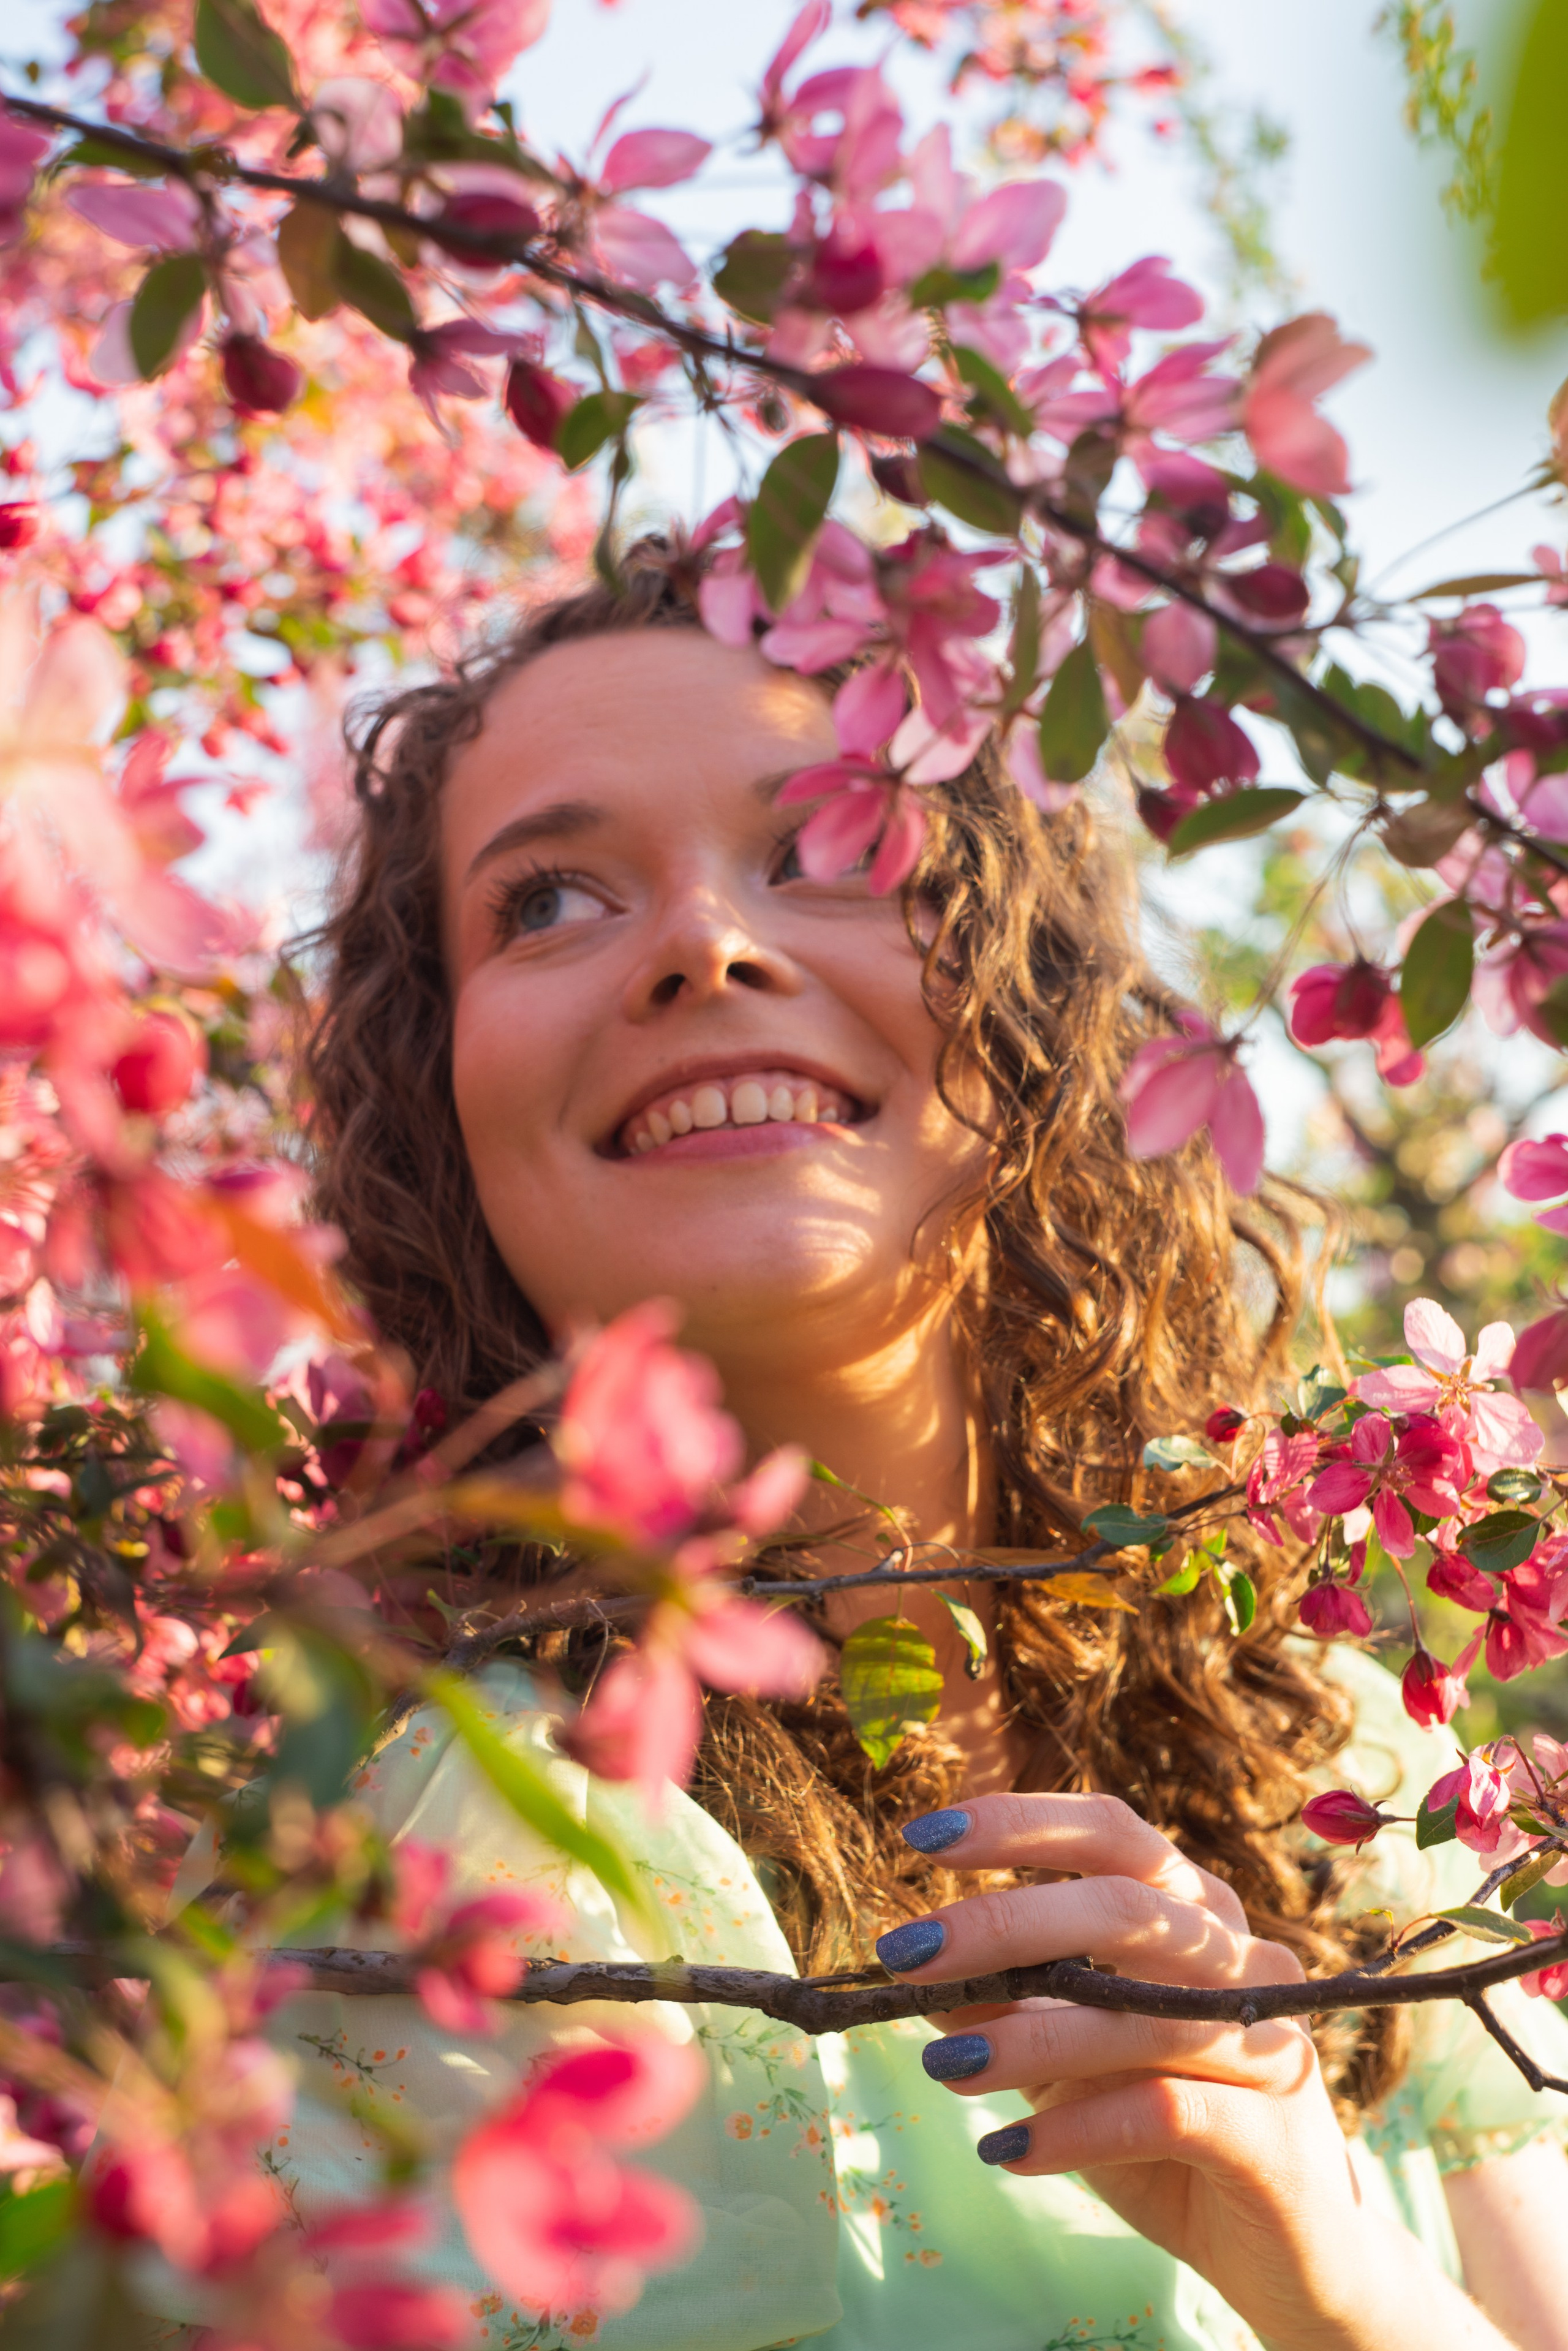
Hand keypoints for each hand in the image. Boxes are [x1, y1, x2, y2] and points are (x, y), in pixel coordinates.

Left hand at [880, 1793, 1508, 2350]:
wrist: (1289, 2257)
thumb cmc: (1168, 2135)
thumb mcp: (1073, 2059)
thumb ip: (1011, 2002)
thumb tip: (912, 1963)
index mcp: (1196, 1915)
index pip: (1112, 1833)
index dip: (1019, 1823)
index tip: (922, 1837)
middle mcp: (1241, 1960)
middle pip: (1124, 1906)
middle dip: (1005, 1920)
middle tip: (907, 1951)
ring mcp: (1267, 2043)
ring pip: (1138, 2014)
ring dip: (1025, 2035)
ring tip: (941, 2064)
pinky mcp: (1272, 2136)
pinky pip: (1163, 2113)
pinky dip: (1074, 2129)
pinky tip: (1007, 2151)